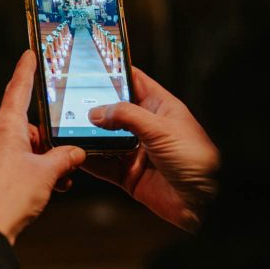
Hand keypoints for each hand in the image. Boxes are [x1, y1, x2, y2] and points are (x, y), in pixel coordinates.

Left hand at [0, 50, 85, 243]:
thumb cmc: (9, 197)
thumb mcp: (47, 174)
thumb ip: (65, 158)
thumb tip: (75, 153)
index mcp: (5, 128)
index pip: (17, 90)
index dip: (25, 71)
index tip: (28, 54)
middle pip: (26, 127)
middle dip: (48, 141)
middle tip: (67, 156)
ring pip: (21, 149)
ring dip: (42, 162)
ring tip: (59, 181)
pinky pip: (12, 164)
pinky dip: (30, 172)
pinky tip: (46, 189)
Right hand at [83, 67, 219, 231]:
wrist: (203, 202)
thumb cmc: (196, 160)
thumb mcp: (162, 129)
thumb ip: (127, 116)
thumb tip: (97, 111)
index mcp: (160, 108)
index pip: (134, 82)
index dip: (115, 72)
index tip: (91, 65)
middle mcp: (146, 128)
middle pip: (113, 111)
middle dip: (92, 106)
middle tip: (68, 99)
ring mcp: (136, 151)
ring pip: (104, 139)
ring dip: (87, 135)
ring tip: (66, 127)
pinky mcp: (129, 174)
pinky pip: (103, 165)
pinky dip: (89, 160)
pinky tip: (76, 154)